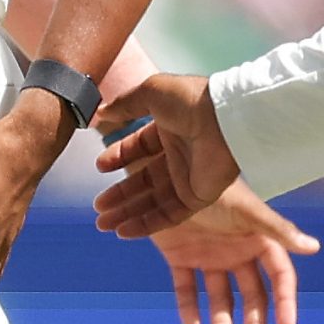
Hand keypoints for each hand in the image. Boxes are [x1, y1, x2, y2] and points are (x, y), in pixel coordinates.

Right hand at [91, 73, 241, 239]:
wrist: (224, 118)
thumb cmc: (190, 100)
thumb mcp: (150, 92)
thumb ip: (124, 104)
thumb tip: (101, 112)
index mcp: (168, 129)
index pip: (139, 148)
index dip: (118, 157)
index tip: (99, 167)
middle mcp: (178, 155)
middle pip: (143, 181)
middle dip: (120, 195)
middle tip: (99, 207)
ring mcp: (188, 178)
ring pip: (152, 202)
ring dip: (128, 213)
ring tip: (104, 224)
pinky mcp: (197, 197)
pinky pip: (169, 216)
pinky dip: (146, 225)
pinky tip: (125, 231)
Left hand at [145, 181, 319, 323]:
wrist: (164, 170)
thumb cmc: (211, 186)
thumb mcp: (246, 209)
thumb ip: (278, 229)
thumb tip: (315, 247)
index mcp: (257, 240)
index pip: (279, 277)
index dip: (284, 302)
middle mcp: (236, 252)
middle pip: (251, 295)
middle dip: (253, 323)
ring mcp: (208, 256)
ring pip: (219, 297)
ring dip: (221, 322)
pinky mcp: (180, 256)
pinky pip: (186, 287)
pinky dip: (188, 305)